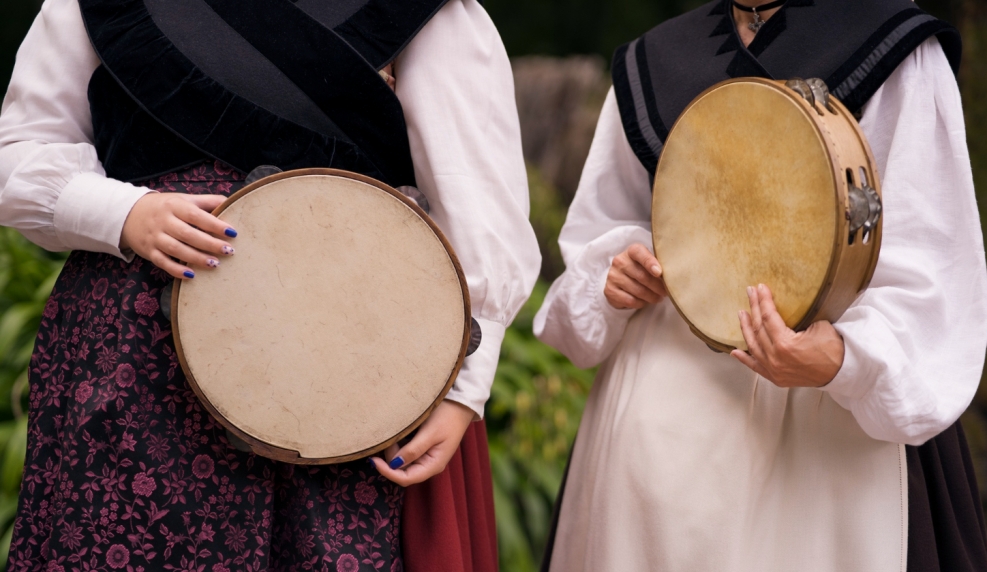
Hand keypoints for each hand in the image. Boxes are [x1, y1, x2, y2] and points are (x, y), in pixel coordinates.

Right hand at [120, 193, 236, 279]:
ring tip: (215, 264)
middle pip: (188, 234)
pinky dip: (176, 270)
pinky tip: (191, 275)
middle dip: (209, 244)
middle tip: (228, 251)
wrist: (129, 213)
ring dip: (196, 258)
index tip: (232, 232)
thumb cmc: (165, 207)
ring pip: (176, 249)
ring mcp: (155, 237)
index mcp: (175, 205)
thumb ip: (207, 201)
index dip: (214, 224)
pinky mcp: (149, 251)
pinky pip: (163, 262)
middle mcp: (163, 221)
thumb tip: (231, 203)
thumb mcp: (184, 199)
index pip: (196, 215)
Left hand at [369, 400, 473, 486]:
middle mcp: (428, 465)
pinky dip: (400, 445)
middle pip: (402, 471)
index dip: (388, 472)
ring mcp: (426, 457)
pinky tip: (402, 433)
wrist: (460, 403)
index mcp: (433, 465)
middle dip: (391, 457)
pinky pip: (406, 452)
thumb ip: (413, 450)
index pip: (405, 478)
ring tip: (398, 432)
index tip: (373, 459)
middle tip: (391, 437)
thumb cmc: (448, 417)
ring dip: (395, 449)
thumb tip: (394, 464)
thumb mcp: (430, 433)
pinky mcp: (423, 449)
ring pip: (402, 462)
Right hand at [604, 243, 667, 308]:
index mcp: (632, 251)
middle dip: (657, 287)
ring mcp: (613, 276)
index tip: (659, 272)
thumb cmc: (641, 269)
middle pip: (642, 276)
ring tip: (658, 298)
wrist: (620, 278)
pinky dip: (641, 303)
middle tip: (666, 292)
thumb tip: (674, 276)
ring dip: (651, 297)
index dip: (650, 262)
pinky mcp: (610, 290)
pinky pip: (630, 300)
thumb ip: (659, 265)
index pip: (640, 253)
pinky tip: (645, 301)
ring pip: (637, 290)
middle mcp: (620, 261)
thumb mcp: (649, 263)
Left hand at [730, 284, 844, 387]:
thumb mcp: (818, 325)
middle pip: (759, 328)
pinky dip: (744, 358)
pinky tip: (734, 351)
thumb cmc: (834, 348)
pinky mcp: (775, 377)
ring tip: (742, 313)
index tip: (760, 288)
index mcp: (785, 345)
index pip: (768, 317)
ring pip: (754, 345)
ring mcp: (774, 370)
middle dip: (754, 308)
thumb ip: (798, 317)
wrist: (842, 372)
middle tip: (750, 293)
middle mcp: (775, 358)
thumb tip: (784, 306)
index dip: (763, 301)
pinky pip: (755, 366)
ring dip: (746, 328)